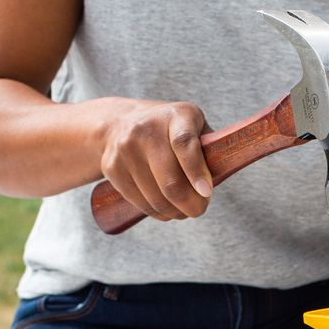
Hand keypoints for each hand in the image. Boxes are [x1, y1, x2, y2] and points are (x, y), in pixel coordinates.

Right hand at [98, 100, 212, 220]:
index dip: (196, 171)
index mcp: (174, 115)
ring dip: (175, 212)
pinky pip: (140, 202)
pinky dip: (157, 213)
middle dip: (190, 204)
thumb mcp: (192, 126)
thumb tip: (216, 182)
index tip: (207, 192)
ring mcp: (125, 148)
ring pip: (156, 198)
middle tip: (199, 210)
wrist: (119, 123)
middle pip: (170, 181)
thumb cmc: (169, 130)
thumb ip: (208, 150)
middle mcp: (145, 129)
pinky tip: (166, 210)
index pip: (184, 143)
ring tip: (184, 211)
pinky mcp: (112, 168)